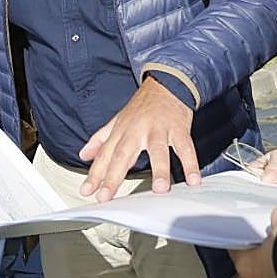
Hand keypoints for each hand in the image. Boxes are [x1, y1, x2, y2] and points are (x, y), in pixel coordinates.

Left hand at [78, 77, 197, 201]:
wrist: (166, 82)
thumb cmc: (142, 106)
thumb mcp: (118, 120)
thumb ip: (101, 139)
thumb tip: (84, 154)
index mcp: (121, 130)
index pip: (104, 154)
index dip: (95, 174)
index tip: (87, 191)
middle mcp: (137, 130)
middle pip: (124, 154)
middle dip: (113, 176)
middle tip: (106, 195)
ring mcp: (158, 129)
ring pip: (158, 150)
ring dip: (160, 170)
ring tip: (160, 189)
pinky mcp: (179, 128)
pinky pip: (186, 147)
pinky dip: (190, 164)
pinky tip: (193, 180)